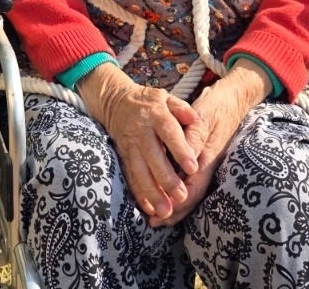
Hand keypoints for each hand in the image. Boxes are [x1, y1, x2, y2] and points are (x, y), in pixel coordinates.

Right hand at [81, 63, 199, 222]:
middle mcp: (141, 131)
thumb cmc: (148, 102)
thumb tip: (193, 117)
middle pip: (153, 155)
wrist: (116, 101)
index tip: (192, 168)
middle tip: (180, 196)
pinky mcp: (123, 156)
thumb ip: (180, 108)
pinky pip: (130, 176)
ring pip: (140, 170)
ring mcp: (130, 145)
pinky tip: (148, 209)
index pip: (169, 132)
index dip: (180, 150)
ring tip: (165, 211)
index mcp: (155, 114)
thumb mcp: (165, 97)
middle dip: (166, 178)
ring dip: (152, 192)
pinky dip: (138, 193)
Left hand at [150, 63, 269, 227]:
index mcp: (206, 157)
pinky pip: (190, 179)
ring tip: (156, 215)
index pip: (192, 188)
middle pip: (191, 195)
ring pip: (190, 189)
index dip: (176, 203)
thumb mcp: (204, 116)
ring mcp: (206, 162)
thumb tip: (186, 159)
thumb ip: (194, 137)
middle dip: (173, 210)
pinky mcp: (203, 157)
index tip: (159, 213)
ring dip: (174, 203)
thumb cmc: (217, 106)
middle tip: (153, 221)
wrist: (234, 98)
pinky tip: (166, 192)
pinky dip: (178, 188)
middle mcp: (207, 164)